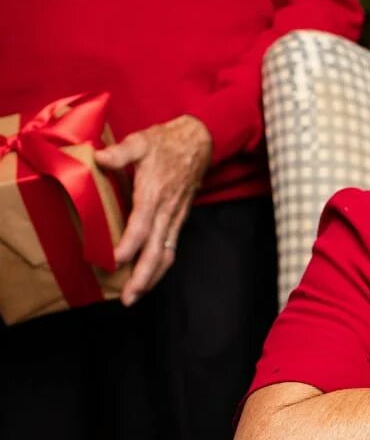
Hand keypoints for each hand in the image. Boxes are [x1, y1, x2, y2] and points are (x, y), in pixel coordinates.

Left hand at [94, 115, 210, 304]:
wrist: (199, 143)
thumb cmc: (166, 143)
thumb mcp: (141, 141)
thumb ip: (120, 152)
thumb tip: (99, 158)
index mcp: (155, 193)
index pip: (143, 225)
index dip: (129, 245)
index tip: (114, 261)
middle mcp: (167, 211)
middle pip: (158, 251)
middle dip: (143, 276)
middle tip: (129, 297)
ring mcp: (175, 218)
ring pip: (167, 254)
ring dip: (152, 277)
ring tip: (136, 295)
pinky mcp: (179, 220)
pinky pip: (171, 248)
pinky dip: (159, 266)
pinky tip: (148, 276)